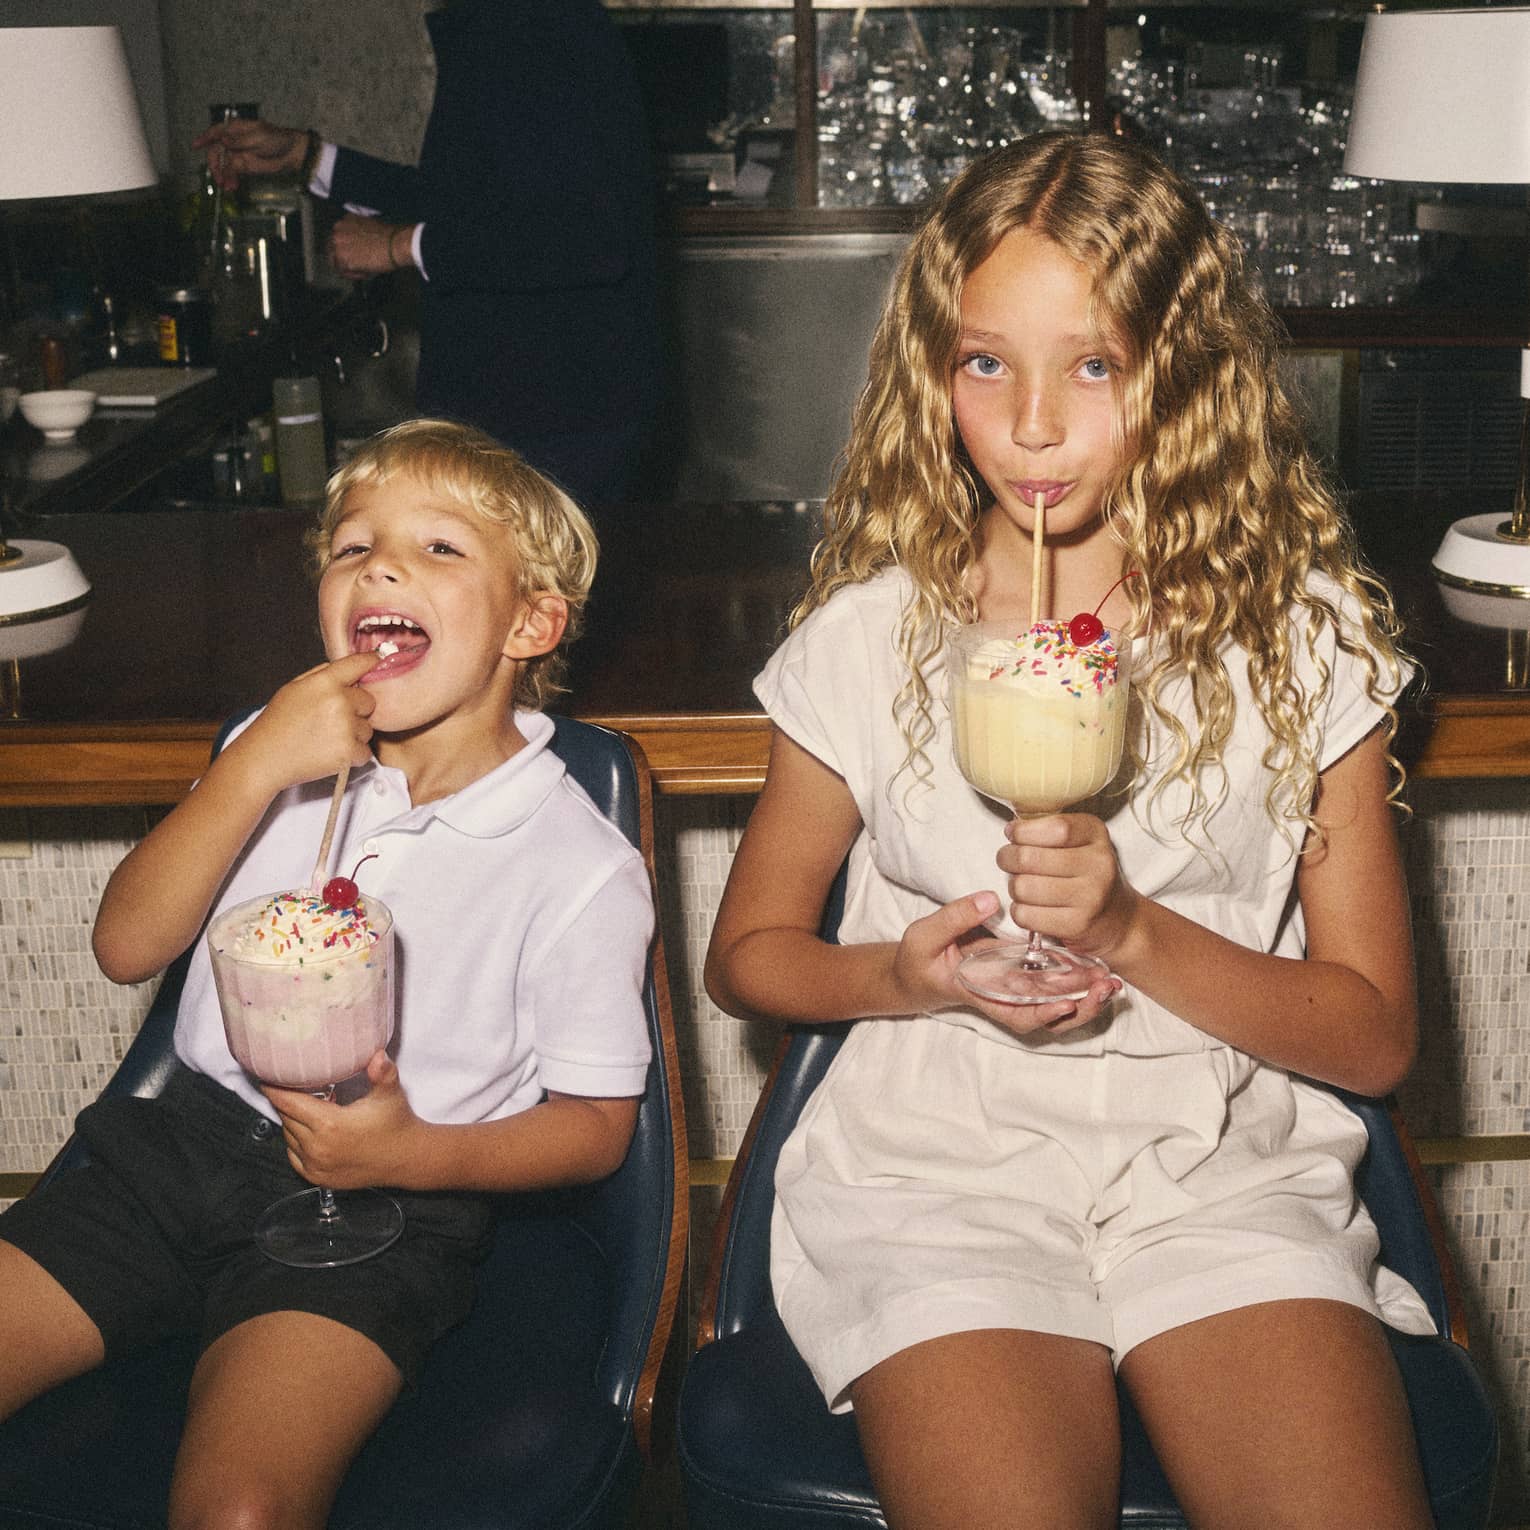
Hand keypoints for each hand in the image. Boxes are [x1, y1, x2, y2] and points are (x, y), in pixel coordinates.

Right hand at [192, 118, 305, 189]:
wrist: (291, 153)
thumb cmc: (276, 139)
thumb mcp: (258, 136)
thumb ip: (240, 141)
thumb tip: (223, 143)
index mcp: (235, 129)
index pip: (215, 132)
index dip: (204, 138)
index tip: (195, 146)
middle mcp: (233, 142)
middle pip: (216, 152)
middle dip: (215, 165)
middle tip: (218, 177)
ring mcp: (238, 155)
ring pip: (224, 165)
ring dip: (223, 176)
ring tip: (227, 187)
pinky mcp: (245, 167)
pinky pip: (233, 174)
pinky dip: (231, 180)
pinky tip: (232, 187)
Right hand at [225, 652, 379, 798]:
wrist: (264, 759)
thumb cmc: (277, 724)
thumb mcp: (293, 688)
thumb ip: (321, 675)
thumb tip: (347, 669)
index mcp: (324, 682)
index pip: (358, 664)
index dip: (371, 661)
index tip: (379, 659)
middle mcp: (339, 701)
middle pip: (369, 701)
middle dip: (356, 710)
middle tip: (331, 720)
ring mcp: (346, 727)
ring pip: (367, 729)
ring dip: (353, 735)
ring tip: (326, 738)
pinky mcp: (349, 752)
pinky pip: (365, 751)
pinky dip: (352, 756)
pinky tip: (330, 753)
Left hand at [263, 1051, 417, 1189]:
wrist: (406, 1158)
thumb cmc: (396, 1124)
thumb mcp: (390, 1094)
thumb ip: (382, 1072)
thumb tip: (377, 1055)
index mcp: (330, 1125)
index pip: (287, 1103)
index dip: (274, 1088)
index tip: (265, 1075)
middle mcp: (318, 1147)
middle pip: (286, 1117)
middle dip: (287, 1101)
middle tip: (297, 1085)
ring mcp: (316, 1165)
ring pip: (288, 1136)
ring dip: (293, 1120)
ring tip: (311, 1107)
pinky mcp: (318, 1177)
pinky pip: (294, 1154)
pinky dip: (296, 1141)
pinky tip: (312, 1130)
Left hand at [329, 215, 411, 279]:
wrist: (396, 243)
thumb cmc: (390, 236)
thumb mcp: (370, 227)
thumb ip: (359, 234)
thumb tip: (359, 246)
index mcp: (345, 221)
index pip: (337, 237)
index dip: (344, 248)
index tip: (352, 255)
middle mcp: (338, 231)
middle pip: (332, 249)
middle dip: (342, 259)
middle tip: (353, 267)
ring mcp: (339, 245)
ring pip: (336, 262)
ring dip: (348, 268)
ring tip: (363, 271)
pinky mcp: (344, 260)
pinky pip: (344, 272)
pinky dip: (354, 275)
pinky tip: (366, 273)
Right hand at [893, 891, 1116, 1036]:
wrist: (916, 971)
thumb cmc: (918, 959)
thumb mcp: (925, 935)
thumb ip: (956, 917)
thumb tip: (991, 899)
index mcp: (982, 993)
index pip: (1017, 1014)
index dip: (1043, 1013)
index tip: (1064, 1003)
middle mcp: (1004, 997)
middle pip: (1047, 1014)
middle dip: (1079, 1007)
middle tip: (1105, 987)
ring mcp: (1015, 988)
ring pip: (1056, 1004)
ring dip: (1085, 997)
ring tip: (1110, 982)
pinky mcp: (1021, 974)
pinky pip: (1053, 985)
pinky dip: (1077, 982)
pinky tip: (1098, 969)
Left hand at [997, 812, 1140, 964]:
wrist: (1117, 918)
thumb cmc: (1085, 873)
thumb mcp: (1078, 839)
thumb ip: (1047, 828)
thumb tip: (1011, 829)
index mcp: (1095, 834)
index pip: (1055, 828)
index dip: (1023, 831)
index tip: (1012, 834)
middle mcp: (1098, 864)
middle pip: (1028, 858)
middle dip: (1007, 858)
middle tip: (1008, 860)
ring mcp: (1090, 897)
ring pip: (1022, 887)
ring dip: (1014, 887)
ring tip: (1023, 885)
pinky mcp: (1076, 924)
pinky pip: (1025, 915)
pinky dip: (1019, 911)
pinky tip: (1031, 907)